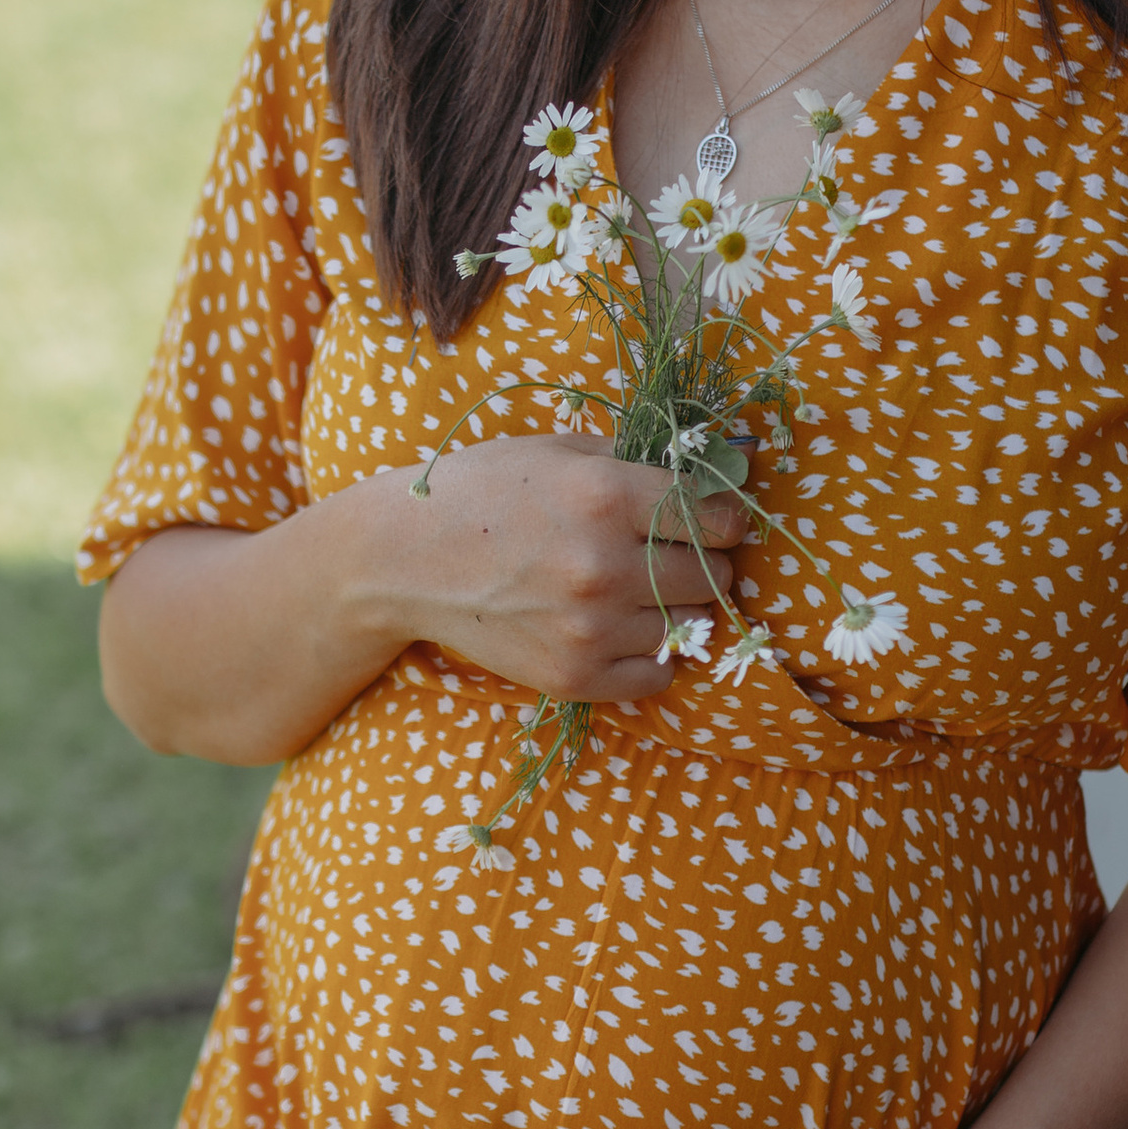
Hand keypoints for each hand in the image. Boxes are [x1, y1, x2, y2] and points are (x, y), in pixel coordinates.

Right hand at [389, 435, 744, 705]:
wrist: (403, 560)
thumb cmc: (483, 492)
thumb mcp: (558, 452)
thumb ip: (635, 462)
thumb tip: (711, 471)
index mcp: (606, 496)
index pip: (718, 519)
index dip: (724, 519)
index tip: (713, 521)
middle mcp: (604, 565)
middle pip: (713, 577)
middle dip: (704, 564)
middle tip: (672, 557)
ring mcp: (590, 628)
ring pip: (689, 627)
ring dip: (676, 610)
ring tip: (637, 591)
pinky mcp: (574, 676)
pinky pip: (657, 676)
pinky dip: (652, 656)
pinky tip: (624, 629)